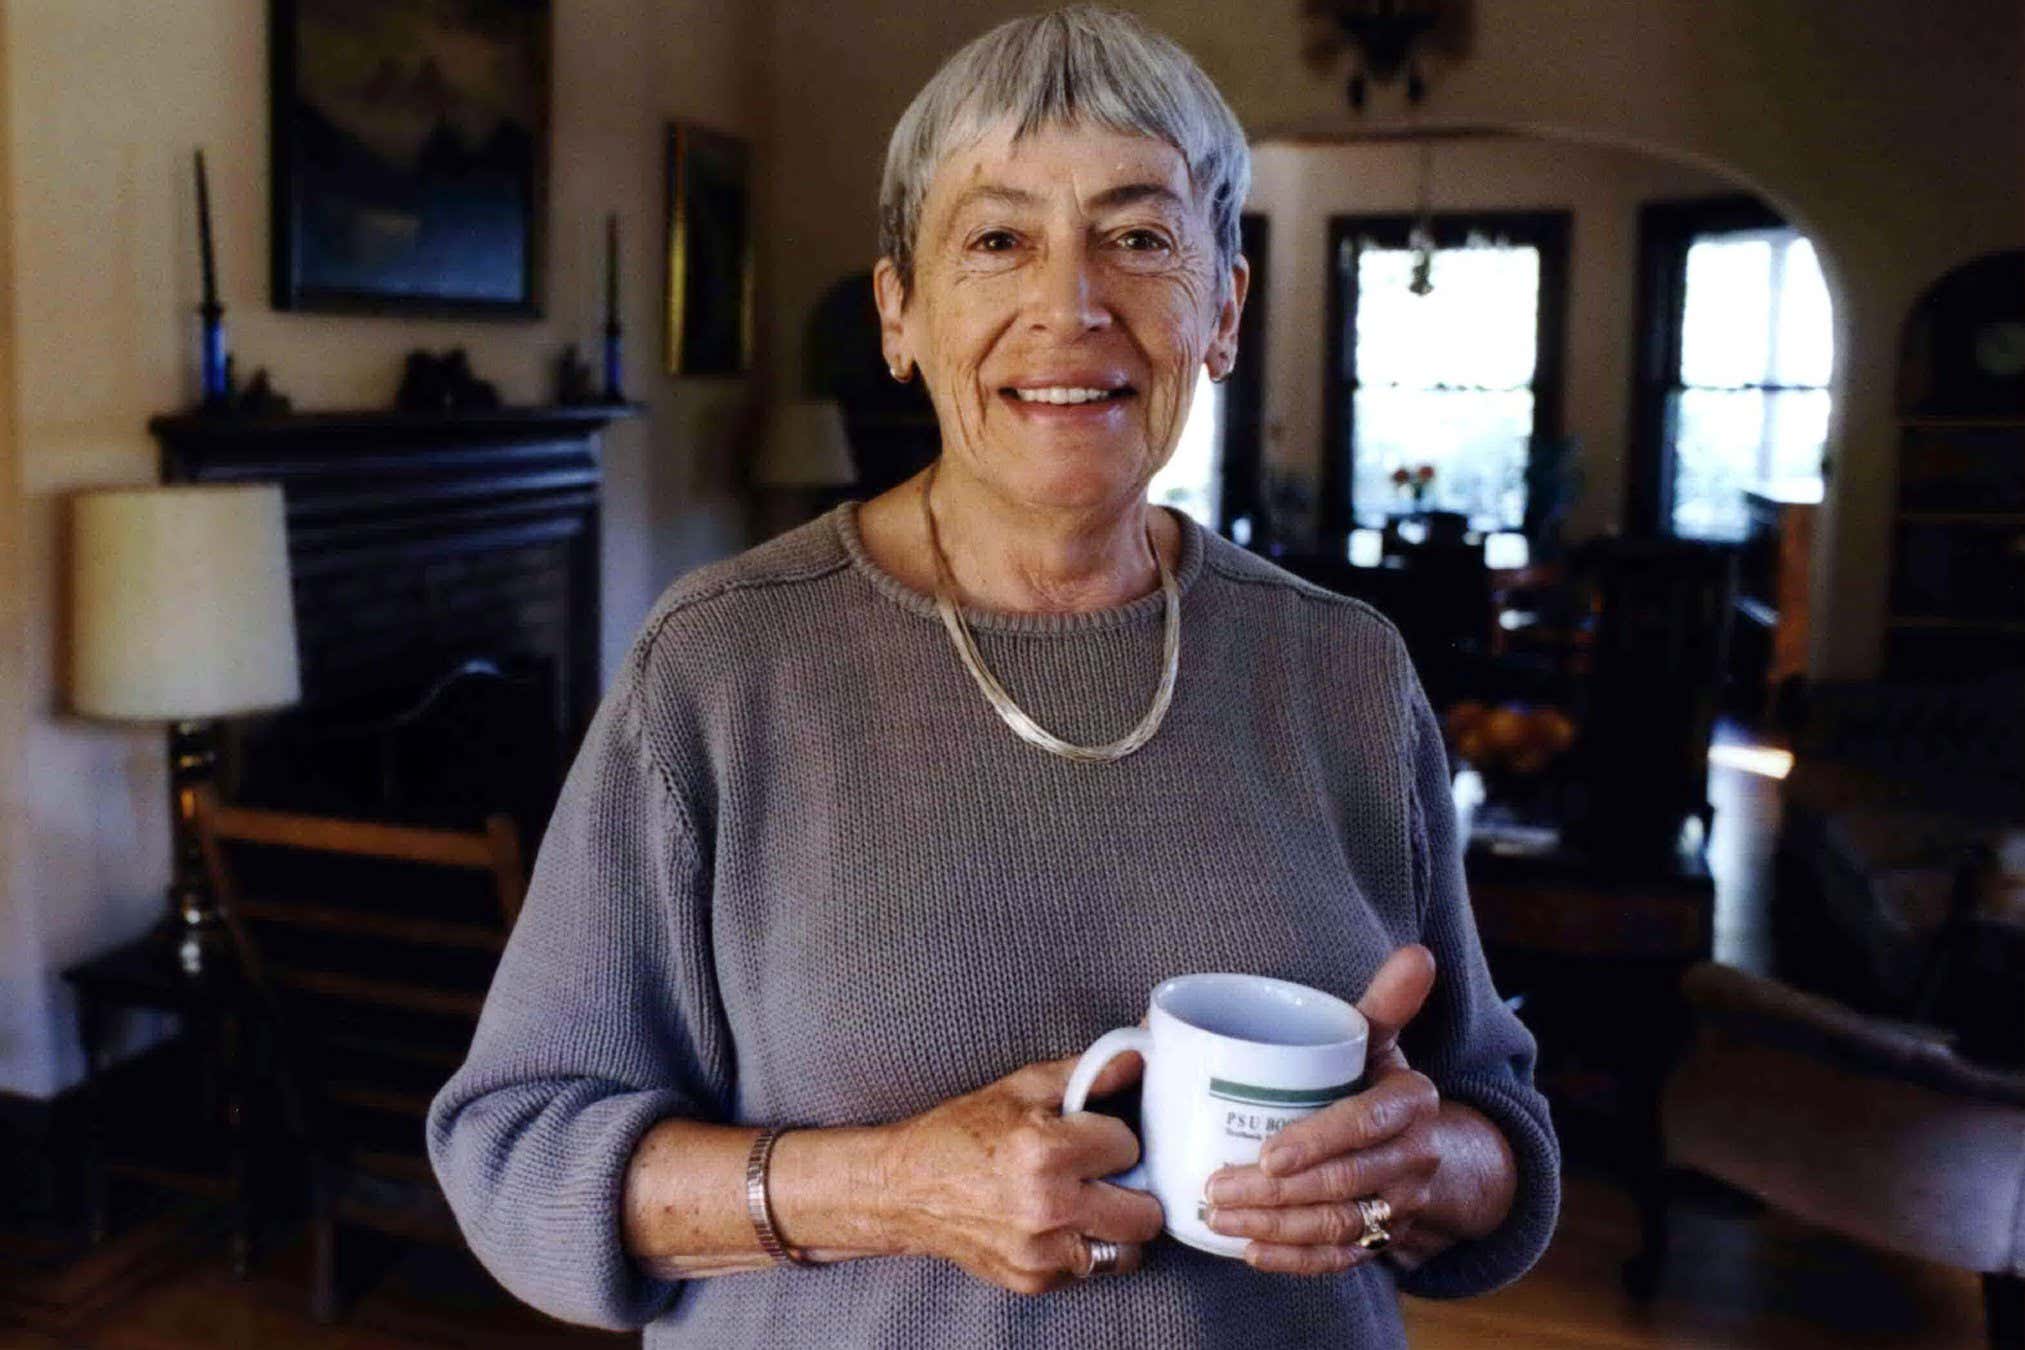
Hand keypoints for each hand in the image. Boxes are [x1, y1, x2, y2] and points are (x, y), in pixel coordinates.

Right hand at [870, 1052, 1165, 1294]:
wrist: (905, 1190)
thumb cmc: (960, 1134)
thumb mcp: (1020, 1088)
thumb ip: (1086, 1074)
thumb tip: (1137, 1058)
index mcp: (1045, 1152)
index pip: (1129, 1147)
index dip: (1114, 1138)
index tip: (1095, 1138)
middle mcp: (1047, 1208)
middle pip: (1145, 1214)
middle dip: (1132, 1189)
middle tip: (1106, 1176)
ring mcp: (1041, 1253)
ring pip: (1126, 1252)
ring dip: (1115, 1227)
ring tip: (1087, 1203)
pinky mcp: (1033, 1281)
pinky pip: (1089, 1272)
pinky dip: (1083, 1249)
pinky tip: (1057, 1225)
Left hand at [1201, 945, 1447, 1274]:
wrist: (1429, 1150)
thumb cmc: (1379, 1083)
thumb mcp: (1383, 1041)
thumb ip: (1385, 1002)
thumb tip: (1417, 952)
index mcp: (1411, 1104)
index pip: (1364, 1126)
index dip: (1318, 1143)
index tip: (1268, 1155)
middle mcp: (1413, 1159)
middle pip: (1342, 1183)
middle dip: (1276, 1193)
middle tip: (1215, 1187)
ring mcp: (1399, 1206)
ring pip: (1337, 1225)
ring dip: (1275, 1228)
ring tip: (1218, 1217)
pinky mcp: (1382, 1239)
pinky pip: (1340, 1259)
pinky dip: (1295, 1261)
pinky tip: (1250, 1252)